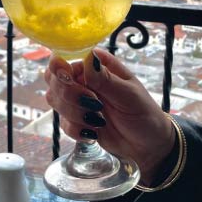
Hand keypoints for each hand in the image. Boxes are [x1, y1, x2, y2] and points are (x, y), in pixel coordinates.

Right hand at [44, 48, 176, 185]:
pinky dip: (77, 130)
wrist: (147, 145)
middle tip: (94, 104)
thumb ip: (106, 80)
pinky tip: (95, 132)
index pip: (67, 56)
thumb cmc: (144, 113)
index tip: (68, 78)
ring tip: (99, 119)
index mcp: (98, 65)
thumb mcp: (129, 95)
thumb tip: (88, 58)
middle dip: (69, 94)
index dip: (60, 66)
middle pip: (54, 78)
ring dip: (74, 113)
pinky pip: (62, 123)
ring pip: (55, 100)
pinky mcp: (76, 120)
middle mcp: (85, 79)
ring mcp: (78, 100)